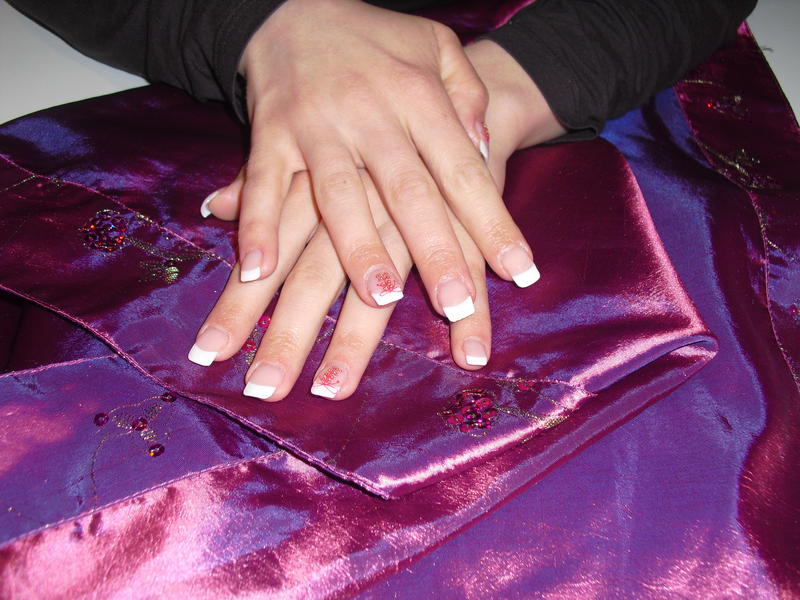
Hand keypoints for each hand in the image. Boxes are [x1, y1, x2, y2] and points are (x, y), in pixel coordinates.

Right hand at [190, 39, 567, 399]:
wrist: (295, 2)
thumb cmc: (377, 41)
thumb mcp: (437, 48)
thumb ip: (468, 95)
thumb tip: (486, 145)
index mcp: (420, 96)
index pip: (463, 169)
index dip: (492, 221)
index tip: (520, 272)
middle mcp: (371, 114)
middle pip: (408, 191)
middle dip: (434, 249)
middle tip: (456, 303)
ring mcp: (317, 124)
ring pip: (340, 194)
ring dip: (357, 247)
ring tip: (380, 297)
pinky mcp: (270, 131)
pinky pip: (263, 183)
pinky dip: (257, 225)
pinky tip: (258, 271)